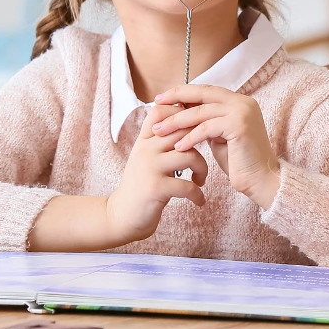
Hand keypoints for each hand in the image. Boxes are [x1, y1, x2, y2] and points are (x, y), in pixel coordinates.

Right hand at [106, 104, 208, 244]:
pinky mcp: (155, 188)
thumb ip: (162, 139)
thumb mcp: (147, 156)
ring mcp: (150, 167)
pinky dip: (197, 194)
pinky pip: (187, 185)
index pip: (160, 112)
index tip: (197, 125)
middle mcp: (145, 149)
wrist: (121, 217)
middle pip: (182, 131)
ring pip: (189, 156)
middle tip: (206, 154)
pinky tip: (199, 199)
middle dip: (201, 141)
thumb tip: (189, 119)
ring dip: (202, 169)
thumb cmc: (142, 184)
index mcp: (144, 140)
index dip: (182, 112)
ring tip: (200, 178)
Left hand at [152, 86, 280, 210]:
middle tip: (156, 104)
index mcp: (239, 102)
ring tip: (159, 130)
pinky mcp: (239, 125)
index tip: (163, 98)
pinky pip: (207, 128)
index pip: (207, 91)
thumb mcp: (220, 136)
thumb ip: (208, 122)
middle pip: (203, 94)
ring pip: (202, 112)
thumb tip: (184, 113)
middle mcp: (243, 102)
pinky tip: (177, 146)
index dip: (184, 93)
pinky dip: (190, 137)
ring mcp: (243, 112)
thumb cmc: (239, 162)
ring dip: (177, 121)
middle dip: (177, 98)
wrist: (261, 180)